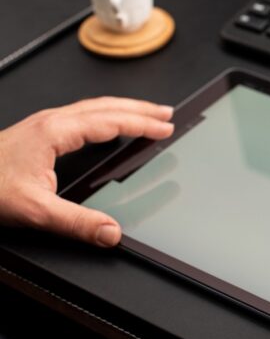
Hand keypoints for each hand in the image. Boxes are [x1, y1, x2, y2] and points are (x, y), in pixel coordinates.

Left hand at [0, 97, 174, 246]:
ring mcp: (44, 124)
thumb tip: (112, 233)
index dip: (141, 123)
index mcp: (56, 131)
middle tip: (167, 112)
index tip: (165, 126)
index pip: (111, 120)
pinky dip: (106, 115)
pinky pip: (82, 115)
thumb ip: (76, 223)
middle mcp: (52, 121)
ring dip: (124, 108)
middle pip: (106, 105)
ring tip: (147, 113)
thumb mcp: (34, 210)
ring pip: (94, 107)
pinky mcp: (38, 131)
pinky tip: (107, 126)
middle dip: (140, 108)